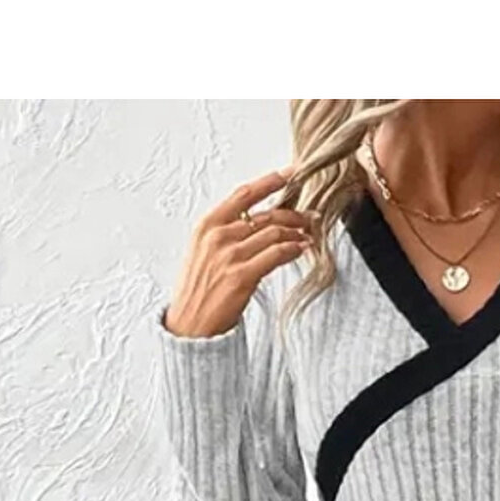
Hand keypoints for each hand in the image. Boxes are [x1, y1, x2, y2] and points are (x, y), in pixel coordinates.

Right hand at [161, 167, 315, 339]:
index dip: (271, 181)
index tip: (291, 173)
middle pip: (265, 215)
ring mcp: (230, 255)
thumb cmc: (196, 294)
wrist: (189, 328)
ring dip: (296, 232)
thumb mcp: (202, 255)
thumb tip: (255, 225)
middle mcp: (218, 236)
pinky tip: (301, 249)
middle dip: (293, 214)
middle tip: (310, 217)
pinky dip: (292, 249)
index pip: (244, 194)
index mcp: (207, 226)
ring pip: (273, 233)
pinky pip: (275, 254)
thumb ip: (225, 236)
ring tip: (308, 236)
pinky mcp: (241, 276)